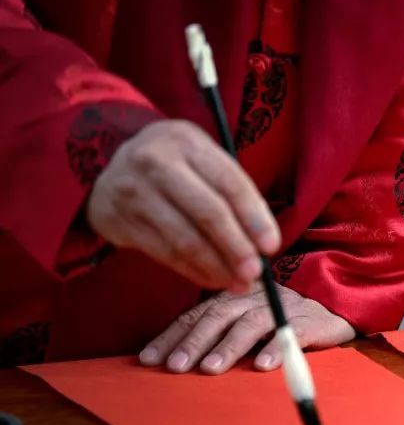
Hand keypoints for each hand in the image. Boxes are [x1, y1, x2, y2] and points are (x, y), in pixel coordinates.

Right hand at [87, 120, 280, 291]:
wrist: (112, 169)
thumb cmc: (176, 167)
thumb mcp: (202, 161)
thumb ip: (233, 192)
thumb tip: (264, 243)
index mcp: (187, 141)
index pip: (230, 183)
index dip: (254, 218)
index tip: (272, 246)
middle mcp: (157, 162)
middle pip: (208, 212)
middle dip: (237, 247)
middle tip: (256, 273)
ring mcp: (133, 192)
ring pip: (185, 239)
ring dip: (217, 267)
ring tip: (239, 283)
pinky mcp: (119, 221)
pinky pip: (165, 253)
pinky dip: (194, 271)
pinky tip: (214, 279)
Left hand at [138, 284, 354, 374]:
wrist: (335, 303)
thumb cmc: (283, 320)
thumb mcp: (247, 322)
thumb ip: (219, 332)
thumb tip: (174, 359)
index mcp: (233, 299)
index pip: (196, 315)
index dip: (172, 335)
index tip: (148, 359)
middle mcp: (253, 299)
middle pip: (218, 316)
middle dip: (194, 341)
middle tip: (174, 367)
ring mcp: (282, 309)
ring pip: (250, 324)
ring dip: (229, 346)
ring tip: (211, 368)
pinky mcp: (309, 321)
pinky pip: (291, 333)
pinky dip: (277, 348)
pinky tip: (263, 366)